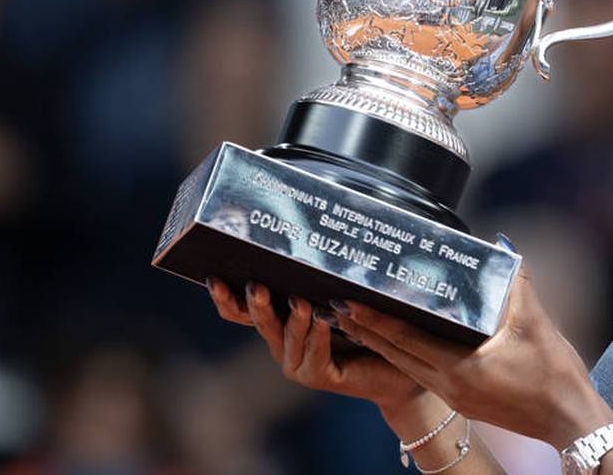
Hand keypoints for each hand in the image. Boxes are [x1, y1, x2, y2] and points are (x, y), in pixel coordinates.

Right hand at [206, 278, 425, 414]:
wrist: (398, 362)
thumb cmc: (365, 320)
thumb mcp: (336, 292)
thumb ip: (318, 276)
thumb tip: (303, 236)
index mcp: (279, 321)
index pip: (242, 310)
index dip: (225, 297)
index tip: (214, 276)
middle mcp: (282, 343)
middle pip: (258, 323)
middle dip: (255, 304)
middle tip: (257, 285)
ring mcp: (297, 363)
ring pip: (286, 338)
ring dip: (293, 319)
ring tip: (301, 301)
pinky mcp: (319, 376)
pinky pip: (314, 355)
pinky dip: (318, 337)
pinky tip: (324, 320)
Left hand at [331, 264, 612, 449]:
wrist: (569, 420)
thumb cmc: (555, 375)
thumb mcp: (536, 324)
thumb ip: (516, 282)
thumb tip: (501, 247)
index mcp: (460, 367)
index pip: (406, 338)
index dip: (375, 319)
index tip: (350, 300)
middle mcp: (449, 385)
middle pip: (396, 354)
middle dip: (366, 329)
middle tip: (339, 305)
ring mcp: (454, 396)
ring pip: (406, 365)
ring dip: (382, 344)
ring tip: (357, 322)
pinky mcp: (463, 401)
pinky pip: (422, 374)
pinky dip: (404, 355)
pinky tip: (400, 343)